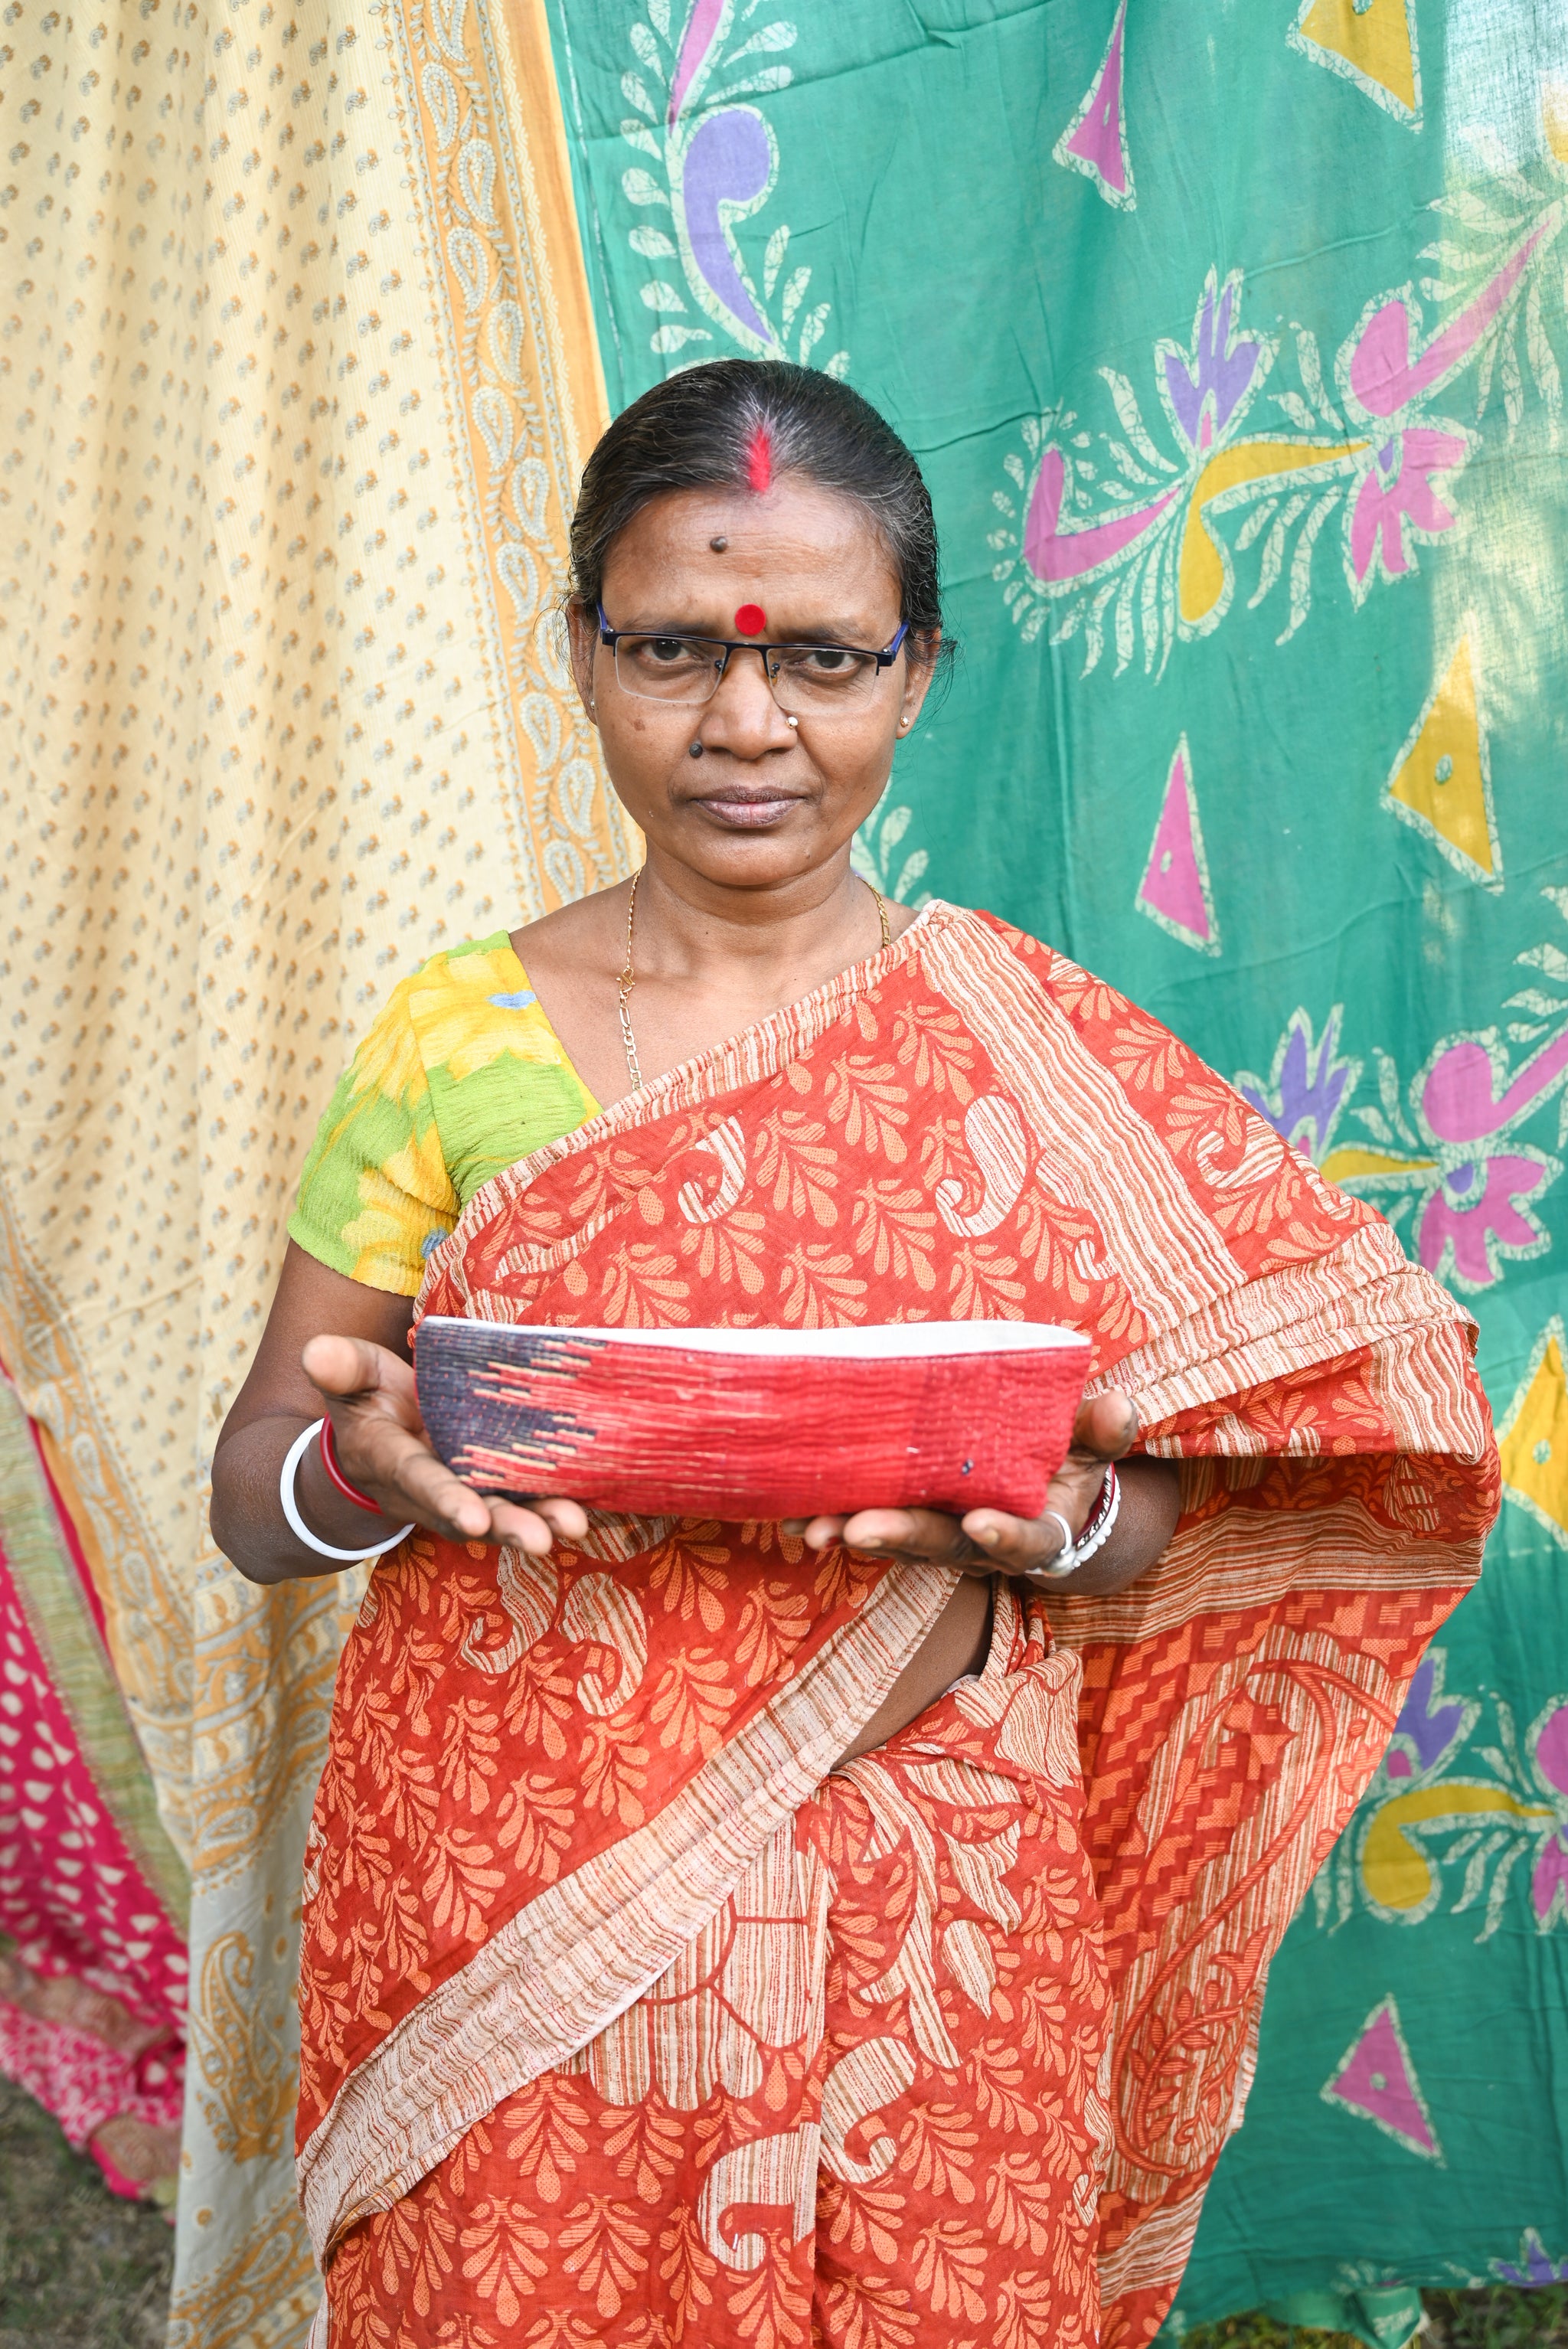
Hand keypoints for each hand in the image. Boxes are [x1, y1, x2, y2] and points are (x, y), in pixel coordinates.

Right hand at [300, 1333, 588, 1557]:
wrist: (381, 1439)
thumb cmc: (370, 1402)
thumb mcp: (350, 1379)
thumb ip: (340, 1367)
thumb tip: (314, 1349)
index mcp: (393, 1459)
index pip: (418, 1478)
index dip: (444, 1498)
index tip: (470, 1518)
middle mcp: (433, 1487)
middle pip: (470, 1511)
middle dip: (505, 1526)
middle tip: (542, 1539)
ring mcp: (467, 1491)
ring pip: (504, 1513)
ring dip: (538, 1521)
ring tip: (574, 1526)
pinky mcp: (495, 1486)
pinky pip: (526, 1498)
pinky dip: (555, 1503)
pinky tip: (590, 1506)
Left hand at [783, 1391, 1138, 1583]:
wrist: (1043, 1494)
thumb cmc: (1067, 1463)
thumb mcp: (1093, 1447)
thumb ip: (1102, 1432)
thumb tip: (1120, 1408)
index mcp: (1036, 1530)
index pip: (1022, 1540)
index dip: (1002, 1533)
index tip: (980, 1522)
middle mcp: (980, 1545)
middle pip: (940, 1547)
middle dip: (900, 1537)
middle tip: (859, 1529)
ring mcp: (940, 1538)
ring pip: (896, 1542)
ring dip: (853, 1534)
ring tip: (812, 1527)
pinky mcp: (907, 1524)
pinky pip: (869, 1524)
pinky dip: (834, 1520)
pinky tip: (794, 1516)